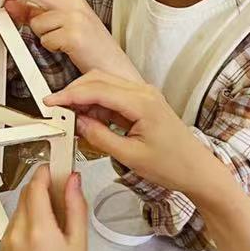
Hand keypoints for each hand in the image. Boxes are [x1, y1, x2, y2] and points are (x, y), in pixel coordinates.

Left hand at [0, 0, 137, 78]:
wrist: (111, 64)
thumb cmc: (88, 43)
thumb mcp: (60, 21)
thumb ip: (35, 11)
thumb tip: (11, 3)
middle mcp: (72, 0)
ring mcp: (74, 16)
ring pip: (36, 21)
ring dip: (41, 34)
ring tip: (59, 39)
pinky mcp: (74, 34)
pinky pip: (45, 39)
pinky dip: (50, 46)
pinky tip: (66, 48)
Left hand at [2, 168, 88, 250]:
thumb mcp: (80, 246)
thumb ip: (76, 208)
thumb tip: (73, 183)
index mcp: (38, 231)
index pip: (35, 186)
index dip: (47, 171)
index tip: (58, 165)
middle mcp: (17, 234)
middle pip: (26, 195)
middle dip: (44, 189)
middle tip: (66, 193)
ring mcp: (7, 243)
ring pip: (20, 210)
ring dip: (37, 206)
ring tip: (60, 224)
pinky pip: (16, 226)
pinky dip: (30, 223)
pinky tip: (48, 239)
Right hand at [49, 70, 228, 200]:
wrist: (198, 170)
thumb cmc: (173, 165)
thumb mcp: (130, 156)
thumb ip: (100, 137)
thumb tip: (77, 123)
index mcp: (142, 103)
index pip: (97, 89)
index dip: (70, 95)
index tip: (51, 103)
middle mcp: (144, 92)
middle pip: (99, 79)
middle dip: (74, 92)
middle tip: (57, 109)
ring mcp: (144, 96)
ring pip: (105, 85)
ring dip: (85, 98)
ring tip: (72, 118)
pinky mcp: (143, 103)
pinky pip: (114, 96)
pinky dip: (98, 104)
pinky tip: (89, 120)